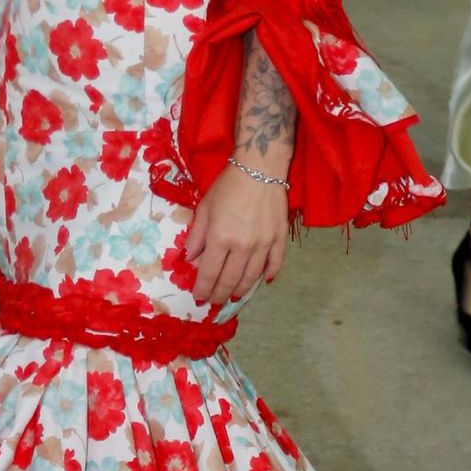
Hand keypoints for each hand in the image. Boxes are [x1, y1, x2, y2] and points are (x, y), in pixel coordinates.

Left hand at [182, 165, 288, 306]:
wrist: (259, 169)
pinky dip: (268, 275)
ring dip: (241, 290)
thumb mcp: (204, 208)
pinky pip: (275, 263)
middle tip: (215, 301)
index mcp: (220, 238)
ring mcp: (264, 244)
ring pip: (252, 277)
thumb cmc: (227, 186)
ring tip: (233, 296)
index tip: (199, 297)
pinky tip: (262, 282)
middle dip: (220, 294)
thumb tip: (191, 259)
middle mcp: (243, 246)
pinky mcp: (280, 238)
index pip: (210, 273)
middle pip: (230, 280)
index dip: (203, 289)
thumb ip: (197, 236)